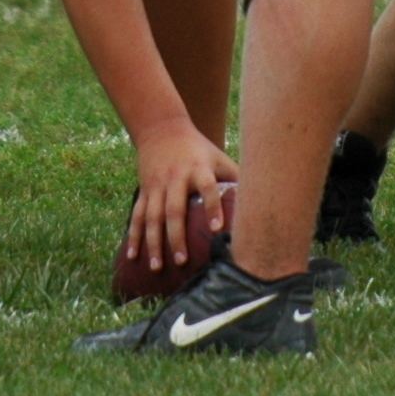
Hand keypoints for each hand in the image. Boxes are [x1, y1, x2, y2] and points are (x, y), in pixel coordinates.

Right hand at [126, 121, 236, 276]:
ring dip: (154, 243)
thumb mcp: (218, 157)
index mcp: (198, 169)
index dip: (212, 207)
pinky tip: (132, 255)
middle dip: (176, 236)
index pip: (206, 188)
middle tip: (182, 260)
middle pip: (174, 210)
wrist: (161, 129)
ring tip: (157, 267)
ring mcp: (156, 185)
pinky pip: (137, 216)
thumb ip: (235, 177)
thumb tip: (261, 201)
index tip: (217, 229)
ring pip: (152, 217)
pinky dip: (134, 236)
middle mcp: (175, 178)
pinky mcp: (144, 191)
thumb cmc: (198, 148)